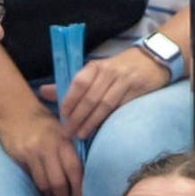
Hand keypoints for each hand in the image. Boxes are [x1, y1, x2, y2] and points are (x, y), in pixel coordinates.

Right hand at [0, 108, 81, 195]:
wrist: (12, 110)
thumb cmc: (41, 120)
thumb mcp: (60, 129)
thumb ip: (69, 148)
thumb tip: (80, 174)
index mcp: (62, 139)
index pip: (74, 169)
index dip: (78, 187)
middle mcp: (48, 147)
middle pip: (58, 181)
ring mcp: (31, 153)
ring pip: (43, 183)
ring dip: (50, 195)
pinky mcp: (19, 157)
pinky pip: (31, 177)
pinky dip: (38, 186)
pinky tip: (42, 189)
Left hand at [38, 46, 168, 138]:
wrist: (151, 61)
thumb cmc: (117, 69)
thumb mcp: (94, 72)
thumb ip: (70, 85)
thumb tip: (43, 92)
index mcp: (95, 66)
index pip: (78, 83)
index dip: (69, 101)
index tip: (62, 116)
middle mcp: (108, 72)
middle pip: (90, 97)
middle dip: (77, 116)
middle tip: (67, 132)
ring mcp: (123, 82)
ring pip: (104, 104)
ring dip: (91, 121)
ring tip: (80, 135)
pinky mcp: (136, 91)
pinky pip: (120, 108)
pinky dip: (108, 120)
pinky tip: (100, 129)